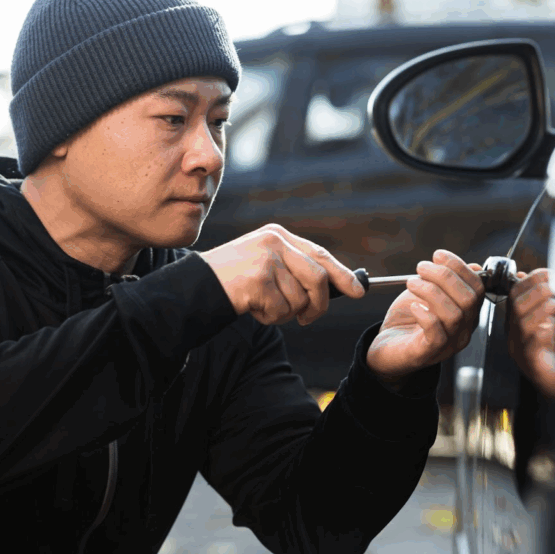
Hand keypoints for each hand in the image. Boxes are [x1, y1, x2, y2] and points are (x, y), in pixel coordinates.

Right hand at [199, 223, 365, 325]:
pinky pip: (280, 310)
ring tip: (262, 305)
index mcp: (277, 235)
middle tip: (306, 318)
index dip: (342, 275)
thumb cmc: (232, 280)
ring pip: (299, 299)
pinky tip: (251, 307)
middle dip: (317, 305)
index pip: (319, 255)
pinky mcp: (258, 280)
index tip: (358, 291)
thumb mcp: (264, 263)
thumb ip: (293, 267)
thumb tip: (335, 286)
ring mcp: (266, 260)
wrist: (196, 286)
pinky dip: (269, 317)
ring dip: (284, 312)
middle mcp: (274, 242)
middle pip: (317, 279)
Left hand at [366, 250, 484, 378]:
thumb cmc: (408, 320)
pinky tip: (413, 305)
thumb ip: (448, 281)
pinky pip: (437, 334)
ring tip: (412, 282)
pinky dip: (425, 315)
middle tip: (421, 267)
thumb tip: (472, 265)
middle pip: (469, 299)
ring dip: (431, 291)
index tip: (438, 255)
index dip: (460, 267)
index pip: (478, 287)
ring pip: (454, 315)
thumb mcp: (428, 294)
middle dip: (445, 276)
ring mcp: (448, 344)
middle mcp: (462, 330)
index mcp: (466, 313)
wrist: (386, 348)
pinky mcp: (428, 353)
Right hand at [507, 269, 554, 397]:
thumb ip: (547, 301)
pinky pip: (529, 346)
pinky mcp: (531, 364)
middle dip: (535, 290)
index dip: (531, 280)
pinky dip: (539, 332)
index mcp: (517, 320)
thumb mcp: (551, 321)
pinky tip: (550, 325)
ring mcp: (520, 349)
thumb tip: (550, 278)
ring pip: (520, 323)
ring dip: (539, 307)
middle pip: (515, 305)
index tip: (549, 272)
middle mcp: (514, 333)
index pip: (515, 293)